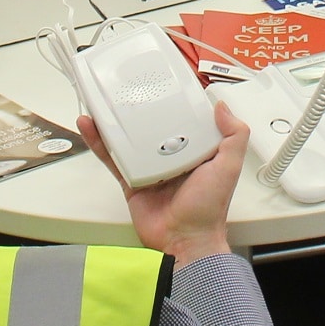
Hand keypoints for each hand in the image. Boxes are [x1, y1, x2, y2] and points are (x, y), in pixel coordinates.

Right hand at [80, 100, 248, 264]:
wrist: (184, 240)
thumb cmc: (208, 210)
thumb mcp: (228, 167)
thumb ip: (233, 137)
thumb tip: (223, 107)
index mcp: (196, 151)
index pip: (185, 120)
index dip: (175, 103)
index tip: (164, 84)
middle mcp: (172, 158)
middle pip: (153, 126)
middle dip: (141, 109)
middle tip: (128, 88)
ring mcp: (150, 168)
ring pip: (129, 138)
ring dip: (115, 121)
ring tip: (102, 101)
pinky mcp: (131, 180)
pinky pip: (113, 158)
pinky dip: (101, 143)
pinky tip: (91, 126)